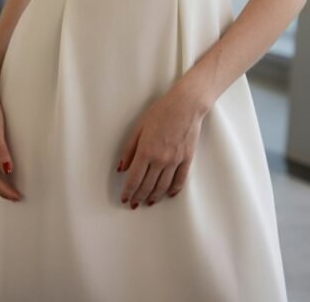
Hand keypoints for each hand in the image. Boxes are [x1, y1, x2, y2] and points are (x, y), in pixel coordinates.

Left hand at [116, 86, 206, 208]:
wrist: (186, 105)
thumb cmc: (161, 112)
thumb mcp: (139, 127)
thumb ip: (129, 149)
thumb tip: (122, 168)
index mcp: (146, 151)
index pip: (134, 179)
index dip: (128, 191)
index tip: (125, 198)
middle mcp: (160, 159)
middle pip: (147, 186)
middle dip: (138, 197)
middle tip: (134, 204)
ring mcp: (175, 161)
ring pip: (162, 187)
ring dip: (154, 197)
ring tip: (148, 202)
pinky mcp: (187, 159)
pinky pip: (180, 180)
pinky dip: (173, 190)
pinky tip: (168, 194)